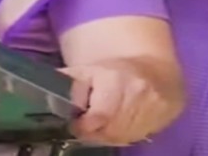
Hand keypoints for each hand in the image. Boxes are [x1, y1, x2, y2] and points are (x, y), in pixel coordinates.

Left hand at [61, 58, 184, 145]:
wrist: (154, 71)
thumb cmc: (112, 73)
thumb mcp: (86, 72)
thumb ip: (67, 83)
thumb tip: (43, 88)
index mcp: (114, 79)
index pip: (100, 115)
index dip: (85, 126)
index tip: (76, 125)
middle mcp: (137, 91)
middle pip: (111, 130)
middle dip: (95, 132)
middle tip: (87, 127)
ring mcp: (153, 105)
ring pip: (124, 136)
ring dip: (110, 135)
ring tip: (103, 126)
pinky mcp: (164, 115)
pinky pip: (138, 136)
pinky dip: (126, 135)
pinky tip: (119, 126)